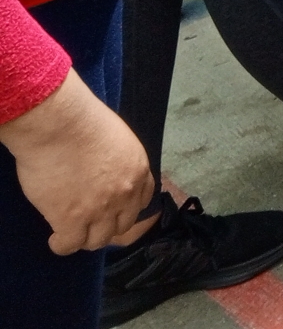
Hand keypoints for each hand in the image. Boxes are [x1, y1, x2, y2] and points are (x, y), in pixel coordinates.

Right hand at [0, 71, 154, 253]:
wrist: (59, 125)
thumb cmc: (82, 122)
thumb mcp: (117, 139)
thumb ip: (117, 161)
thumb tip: (105, 173)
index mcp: (138, 170)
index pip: (141, 201)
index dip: (125, 209)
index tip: (112, 210)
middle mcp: (125, 193)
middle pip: (121, 225)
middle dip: (106, 226)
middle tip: (89, 223)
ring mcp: (100, 210)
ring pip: (97, 240)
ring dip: (85, 238)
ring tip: (72, 232)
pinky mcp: (72, 220)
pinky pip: (70, 245)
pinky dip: (62, 245)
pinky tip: (56, 239)